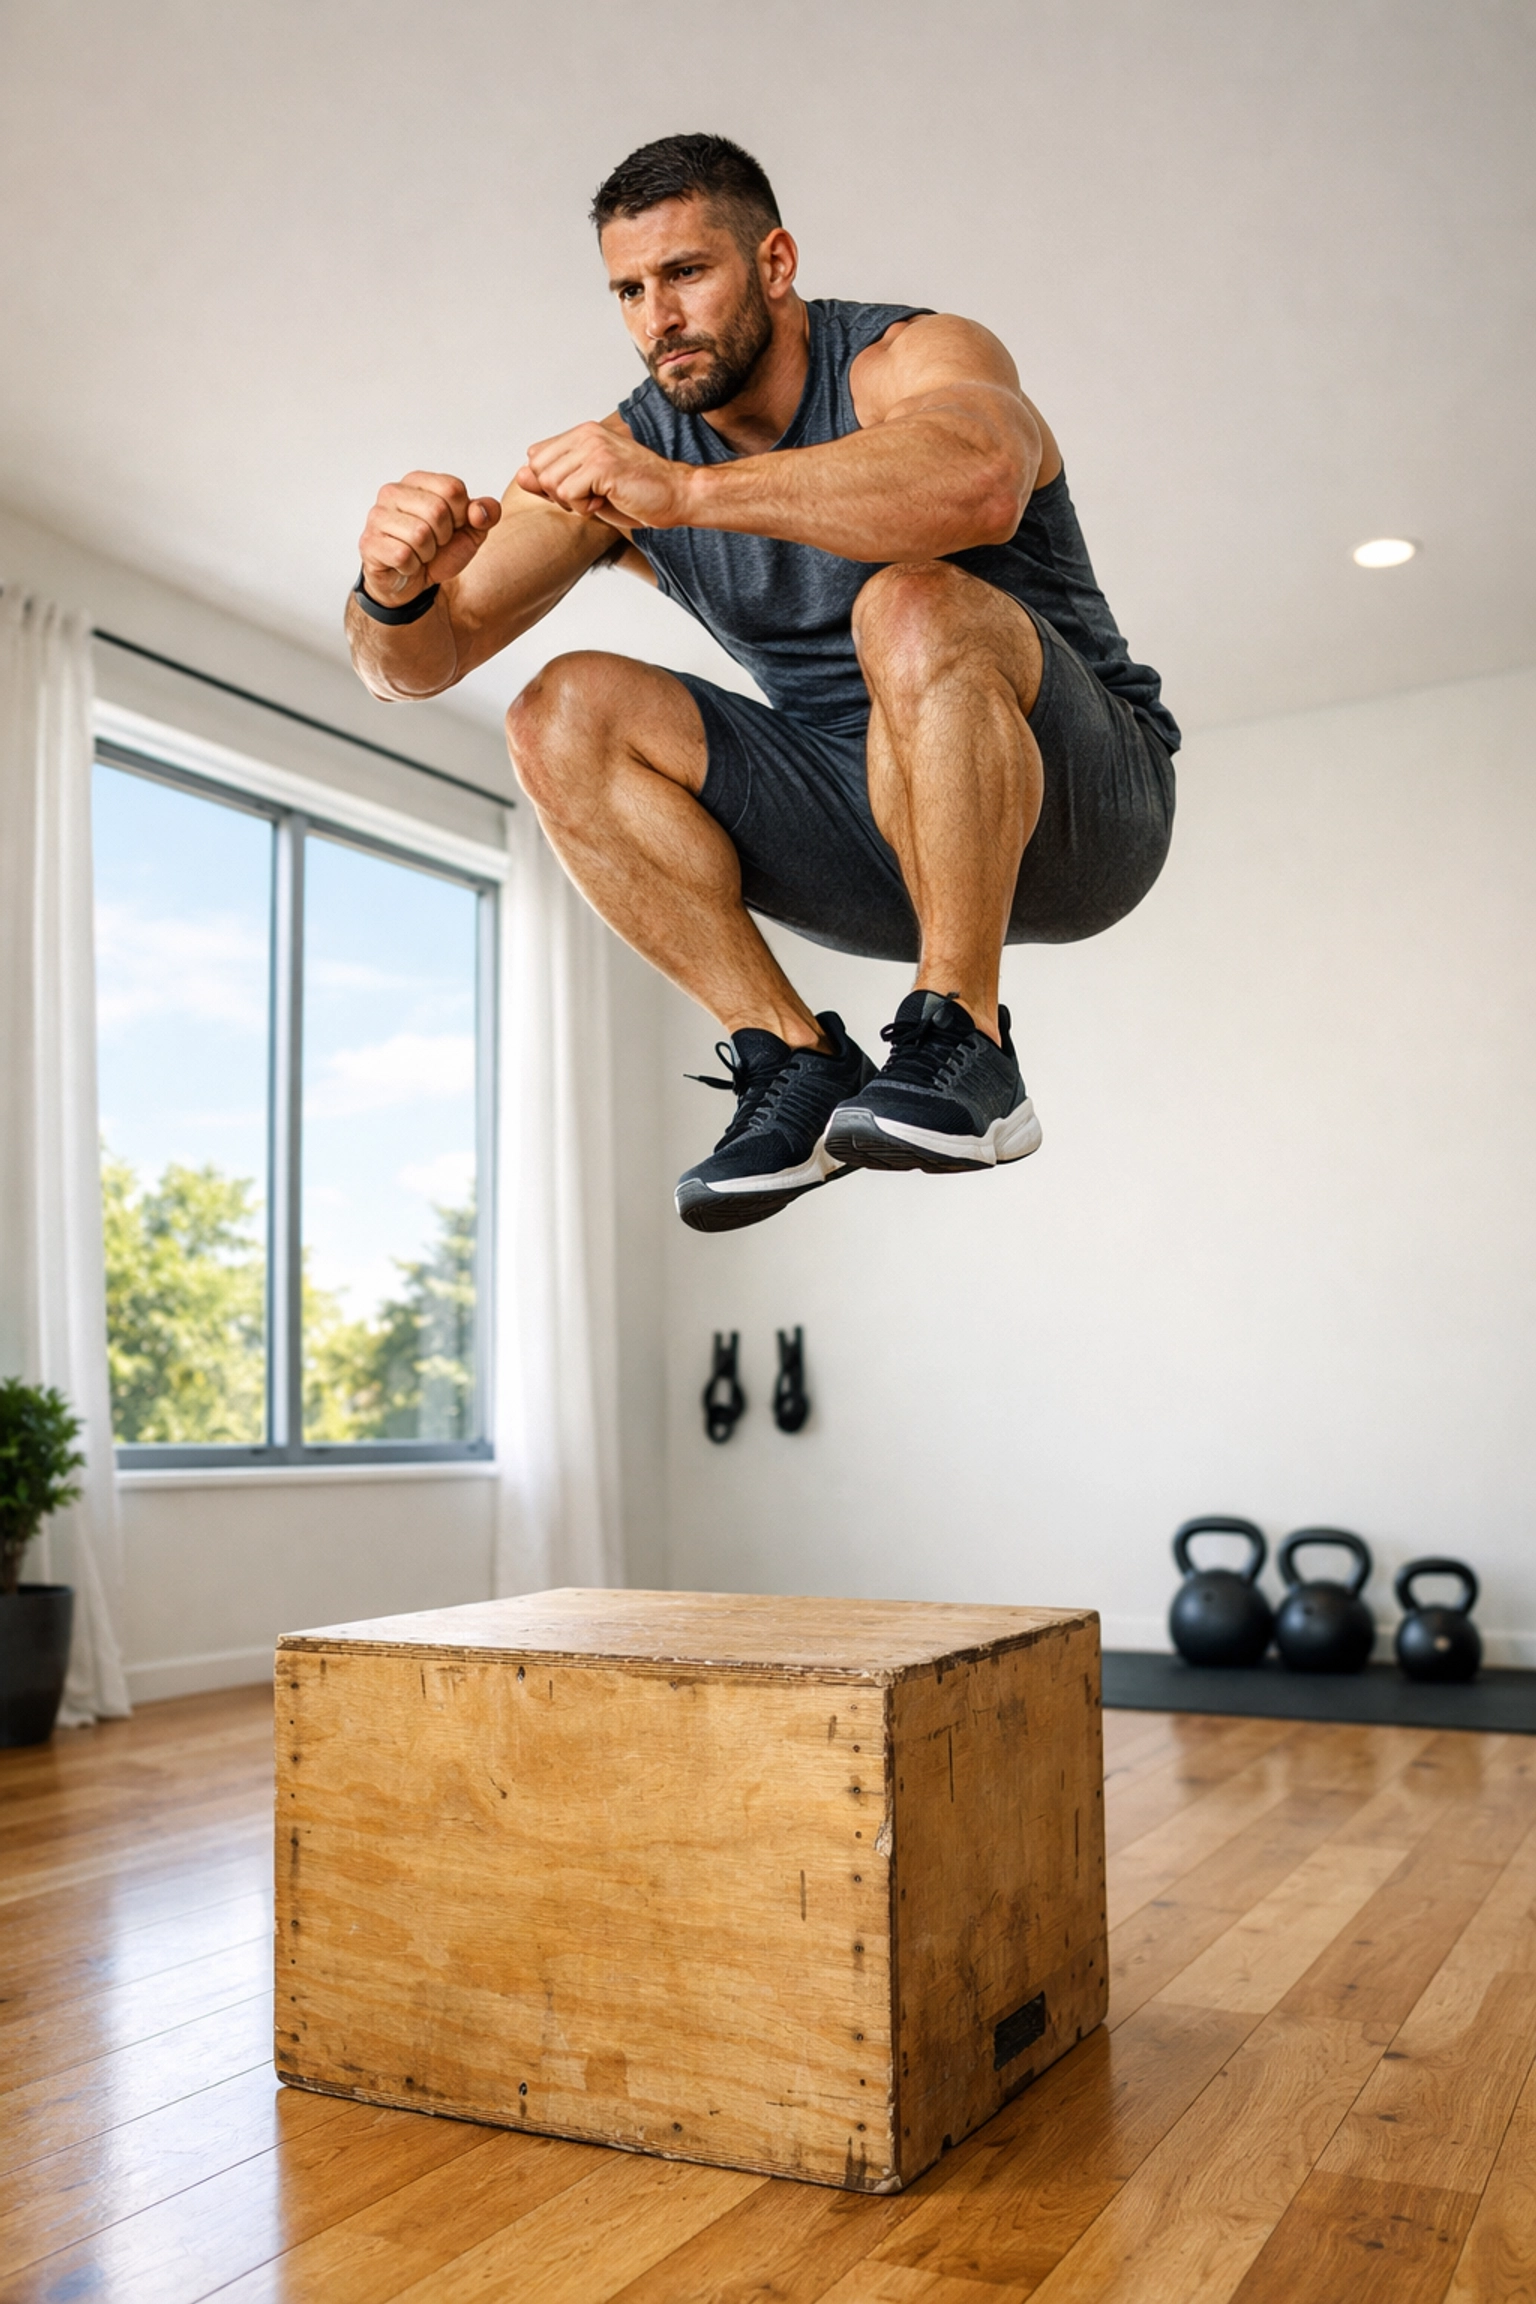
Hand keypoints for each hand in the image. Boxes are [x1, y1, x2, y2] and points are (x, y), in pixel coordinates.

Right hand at [358, 472, 501, 604]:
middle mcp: (392, 492)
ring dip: (427, 554)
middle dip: (443, 537)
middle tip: (433, 544)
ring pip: (420, 534)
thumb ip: (485, 515)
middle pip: (437, 510)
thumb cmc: (437, 552)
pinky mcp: (369, 543)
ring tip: (419, 554)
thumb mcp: (470, 533)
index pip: (453, 489)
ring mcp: (377, 516)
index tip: (451, 527)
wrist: (411, 583)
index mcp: (417, 482)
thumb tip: (481, 511)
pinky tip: (405, 564)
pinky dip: (412, 567)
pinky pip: (403, 555)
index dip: (461, 515)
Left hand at [516, 423, 692, 530]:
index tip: (581, 491)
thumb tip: (519, 476)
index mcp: (582, 433)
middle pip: (538, 469)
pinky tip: (606, 501)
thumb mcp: (588, 489)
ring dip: (573, 503)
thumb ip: (553, 482)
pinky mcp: (601, 464)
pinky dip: (583, 508)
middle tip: (590, 498)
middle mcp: (585, 433)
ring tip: (600, 499)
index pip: (536, 456)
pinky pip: (568, 493)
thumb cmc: (637, 495)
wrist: (677, 496)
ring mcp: (593, 446)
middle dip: (558, 494)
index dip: (551, 482)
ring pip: (550, 482)